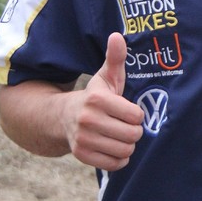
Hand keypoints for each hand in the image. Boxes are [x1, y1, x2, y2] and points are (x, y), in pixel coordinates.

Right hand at [62, 32, 144, 170]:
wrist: (64, 117)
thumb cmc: (95, 96)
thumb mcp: (106, 76)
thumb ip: (115, 58)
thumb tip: (117, 35)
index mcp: (97, 99)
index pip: (136, 116)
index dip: (137, 115)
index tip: (128, 111)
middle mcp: (87, 120)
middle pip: (132, 135)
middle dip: (134, 131)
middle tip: (125, 125)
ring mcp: (83, 139)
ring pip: (125, 151)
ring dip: (127, 145)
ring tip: (118, 135)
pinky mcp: (81, 156)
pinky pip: (115, 164)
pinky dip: (118, 159)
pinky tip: (112, 147)